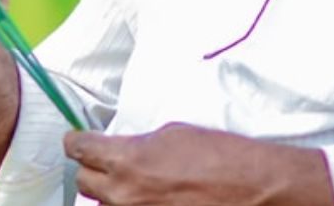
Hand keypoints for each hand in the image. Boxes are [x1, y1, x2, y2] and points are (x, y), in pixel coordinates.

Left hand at [63, 123, 333, 205]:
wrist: (256, 190)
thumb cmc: (223, 158)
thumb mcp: (174, 134)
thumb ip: (138, 144)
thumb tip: (123, 149)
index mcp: (127, 161)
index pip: (79, 150)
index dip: (76, 142)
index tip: (76, 140)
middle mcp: (124, 195)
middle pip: (84, 183)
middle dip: (93, 171)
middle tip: (106, 163)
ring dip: (113, 195)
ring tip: (134, 185)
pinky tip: (150, 199)